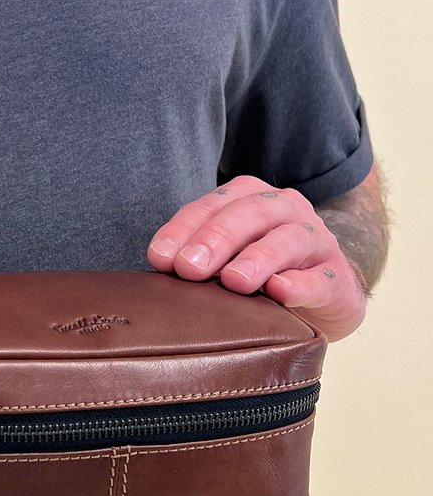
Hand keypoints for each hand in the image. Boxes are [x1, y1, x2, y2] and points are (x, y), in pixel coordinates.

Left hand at [146, 175, 367, 341]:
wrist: (325, 294)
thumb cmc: (261, 276)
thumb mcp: (225, 259)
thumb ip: (195, 258)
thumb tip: (156, 269)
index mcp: (251, 200)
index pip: (214, 205)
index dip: (184, 229)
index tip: (159, 258)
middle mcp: (285, 212)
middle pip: (250, 214)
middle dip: (216, 239)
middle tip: (189, 269)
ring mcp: (317, 242)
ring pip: (288, 240)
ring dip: (258, 258)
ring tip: (233, 281)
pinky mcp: (338, 279)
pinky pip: (323, 279)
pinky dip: (302, 285)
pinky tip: (281, 293)